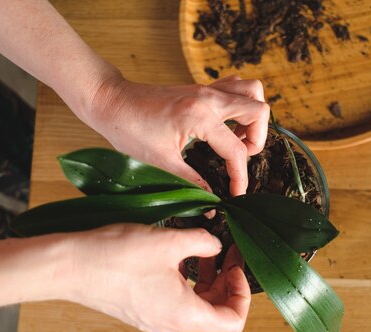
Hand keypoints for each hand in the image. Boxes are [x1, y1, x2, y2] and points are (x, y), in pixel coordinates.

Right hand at [62, 224, 250, 331]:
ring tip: (205, 251)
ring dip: (206, 280)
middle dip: (226, 281)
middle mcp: (171, 326)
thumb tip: (215, 243)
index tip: (236, 266)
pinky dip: (185, 282)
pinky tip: (178, 257)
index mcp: (184, 316)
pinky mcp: (141, 312)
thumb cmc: (117, 257)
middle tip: (227, 251)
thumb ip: (204, 242)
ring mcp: (155, 321)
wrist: (70, 266)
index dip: (243, 294)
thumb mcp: (170, 242)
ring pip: (195, 306)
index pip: (233, 322)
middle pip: (215, 312)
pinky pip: (175, 301)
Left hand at [84, 73, 269, 195]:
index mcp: (200, 117)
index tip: (236, 194)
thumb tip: (211, 205)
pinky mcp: (201, 88)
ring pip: (251, 91)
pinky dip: (240, 104)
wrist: (111, 102)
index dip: (240, 177)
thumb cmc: (130, 130)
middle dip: (257, 140)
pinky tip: (225, 124)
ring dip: (252, 116)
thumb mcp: (161, 162)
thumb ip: (192, 182)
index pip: (236, 150)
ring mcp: (206, 89)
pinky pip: (234, 86)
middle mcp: (209, 98)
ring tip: (237, 138)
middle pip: (258, 112)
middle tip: (239, 158)